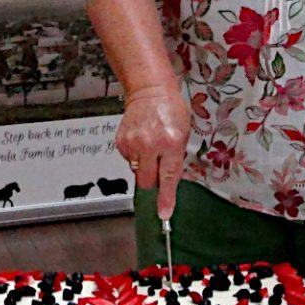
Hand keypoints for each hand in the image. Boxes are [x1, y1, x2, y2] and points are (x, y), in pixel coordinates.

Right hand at [116, 84, 190, 220]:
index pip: (169, 178)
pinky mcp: (121, 142)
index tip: (164, 214)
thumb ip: (175, 158)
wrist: (149, 90)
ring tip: (151, 145)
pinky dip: (136, 155)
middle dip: (153, 182)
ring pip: (137, 172)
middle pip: (148, 181)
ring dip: (144, 166)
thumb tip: (168, 181)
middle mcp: (150, 144)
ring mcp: (133, 143)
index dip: (166, 199)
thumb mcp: (183, 133)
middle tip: (158, 169)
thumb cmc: (170, 109)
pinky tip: (142, 140)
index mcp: (171, 143)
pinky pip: (129, 160)